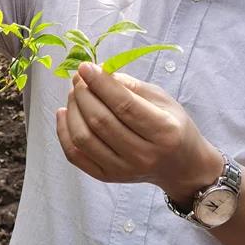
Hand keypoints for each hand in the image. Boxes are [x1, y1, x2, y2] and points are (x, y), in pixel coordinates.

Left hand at [55, 62, 222, 202]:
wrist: (181, 166)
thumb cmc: (172, 126)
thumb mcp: (161, 99)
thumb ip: (130, 85)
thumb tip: (97, 71)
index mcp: (163, 131)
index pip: (123, 105)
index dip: (100, 83)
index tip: (85, 66)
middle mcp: (143, 155)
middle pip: (100, 121)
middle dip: (82, 93)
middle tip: (78, 77)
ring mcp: (123, 170)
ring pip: (83, 138)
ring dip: (72, 109)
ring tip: (75, 92)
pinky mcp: (107, 177)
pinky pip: (75, 155)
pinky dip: (63, 132)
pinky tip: (64, 112)